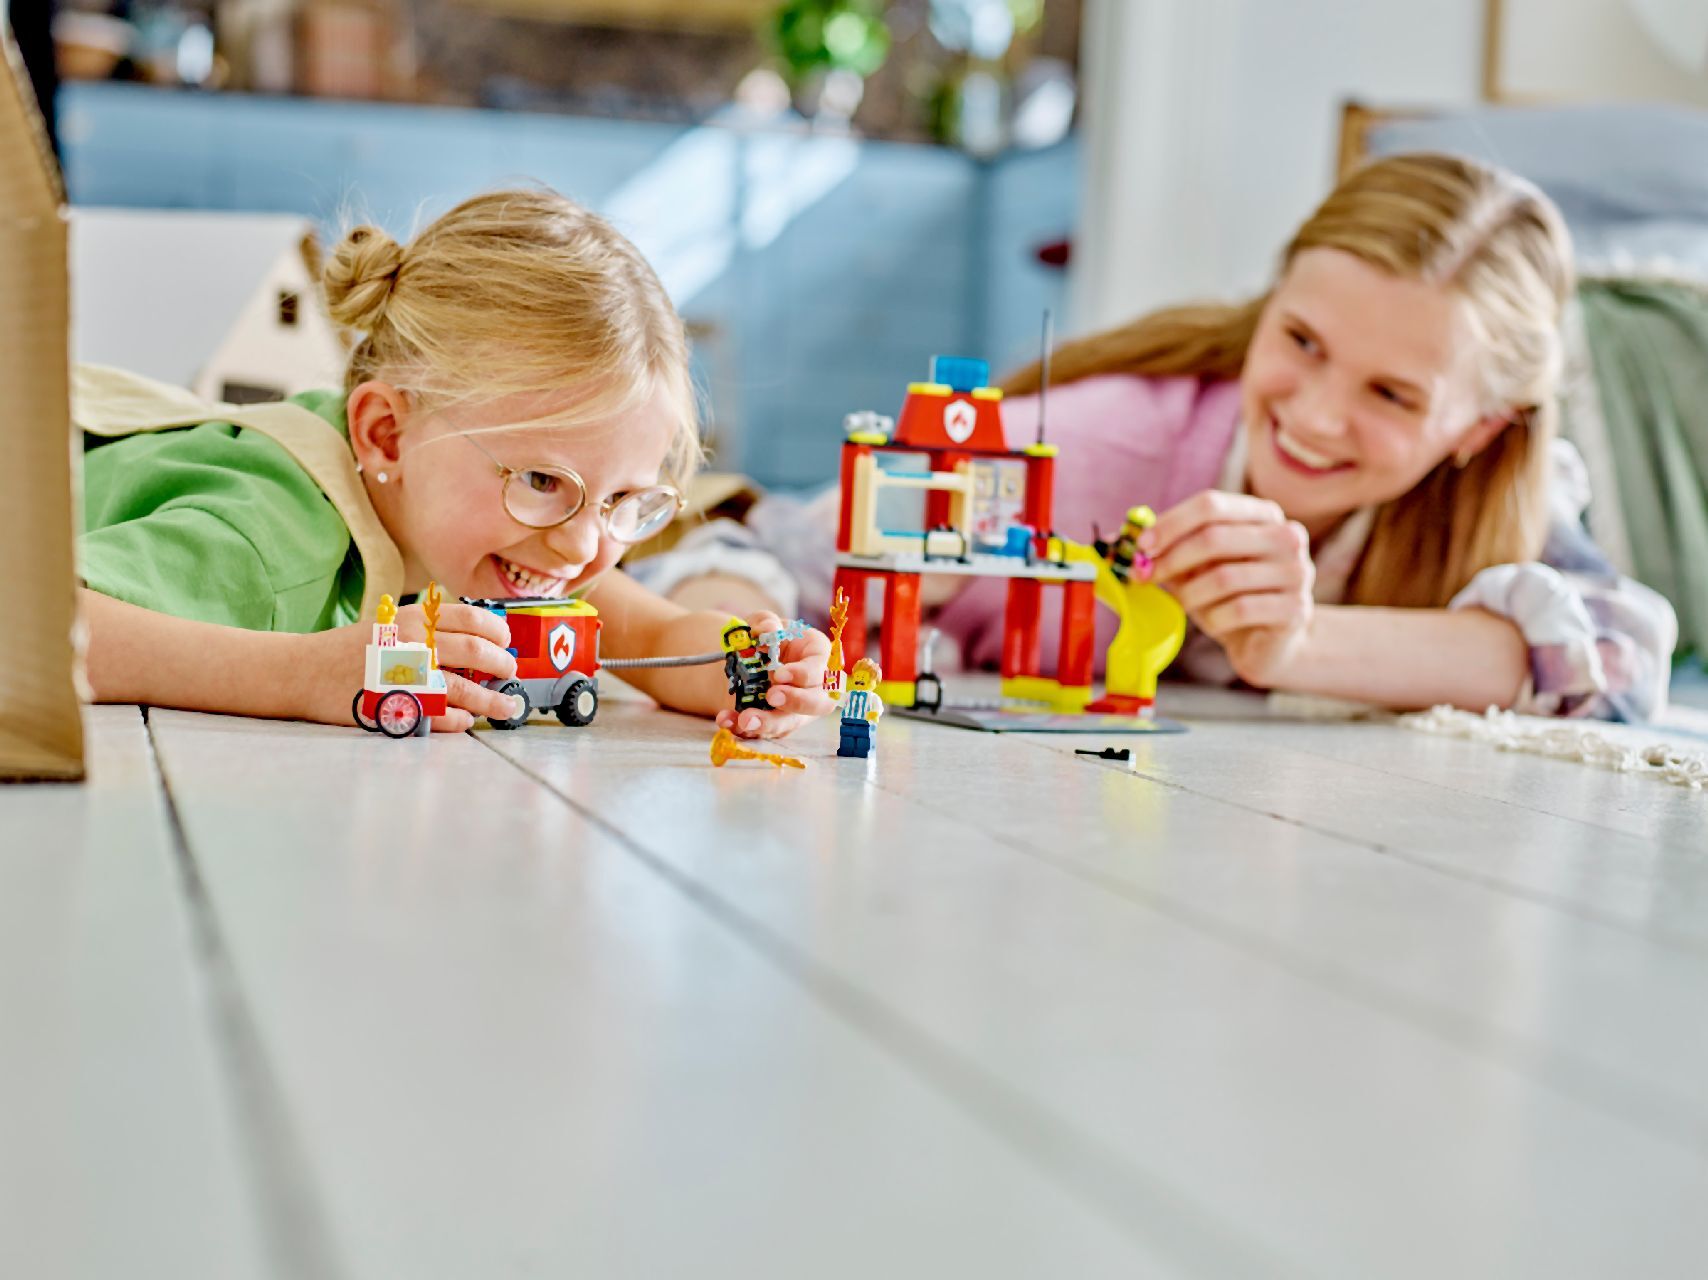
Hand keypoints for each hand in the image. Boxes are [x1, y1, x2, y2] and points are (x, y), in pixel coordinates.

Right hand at [312, 601, 520, 732]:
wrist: (303, 671)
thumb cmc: (350, 650)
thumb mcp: (391, 625)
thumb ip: (429, 630)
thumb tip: (478, 641)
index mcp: (415, 618)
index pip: (473, 619)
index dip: (498, 631)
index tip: (506, 641)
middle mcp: (414, 642)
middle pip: (477, 651)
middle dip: (502, 664)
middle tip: (509, 673)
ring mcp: (407, 676)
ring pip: (466, 688)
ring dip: (492, 701)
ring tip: (506, 708)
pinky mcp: (397, 705)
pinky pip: (442, 716)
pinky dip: (460, 720)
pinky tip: (465, 721)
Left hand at [715, 608, 834, 737]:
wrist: (746, 660)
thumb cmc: (765, 638)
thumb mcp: (762, 622)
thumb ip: (766, 622)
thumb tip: (768, 630)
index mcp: (817, 656)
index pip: (821, 668)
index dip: (804, 674)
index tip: (781, 674)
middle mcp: (813, 687)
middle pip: (819, 703)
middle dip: (796, 702)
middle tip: (771, 697)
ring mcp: (797, 709)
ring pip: (791, 723)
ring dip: (768, 723)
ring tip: (745, 719)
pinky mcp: (776, 723)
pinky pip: (762, 730)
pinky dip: (742, 727)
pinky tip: (727, 719)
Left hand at [1144, 491, 1315, 688]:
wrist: (1269, 644)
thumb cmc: (1227, 598)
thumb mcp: (1194, 568)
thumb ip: (1162, 550)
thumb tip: (1112, 541)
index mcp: (1262, 513)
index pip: (1211, 503)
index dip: (1169, 523)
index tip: (1140, 546)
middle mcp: (1287, 535)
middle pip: (1214, 537)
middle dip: (1170, 559)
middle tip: (1144, 577)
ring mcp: (1297, 571)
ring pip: (1223, 577)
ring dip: (1191, 595)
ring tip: (1186, 604)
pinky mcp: (1296, 609)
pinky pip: (1238, 610)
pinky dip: (1214, 618)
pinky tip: (1214, 622)